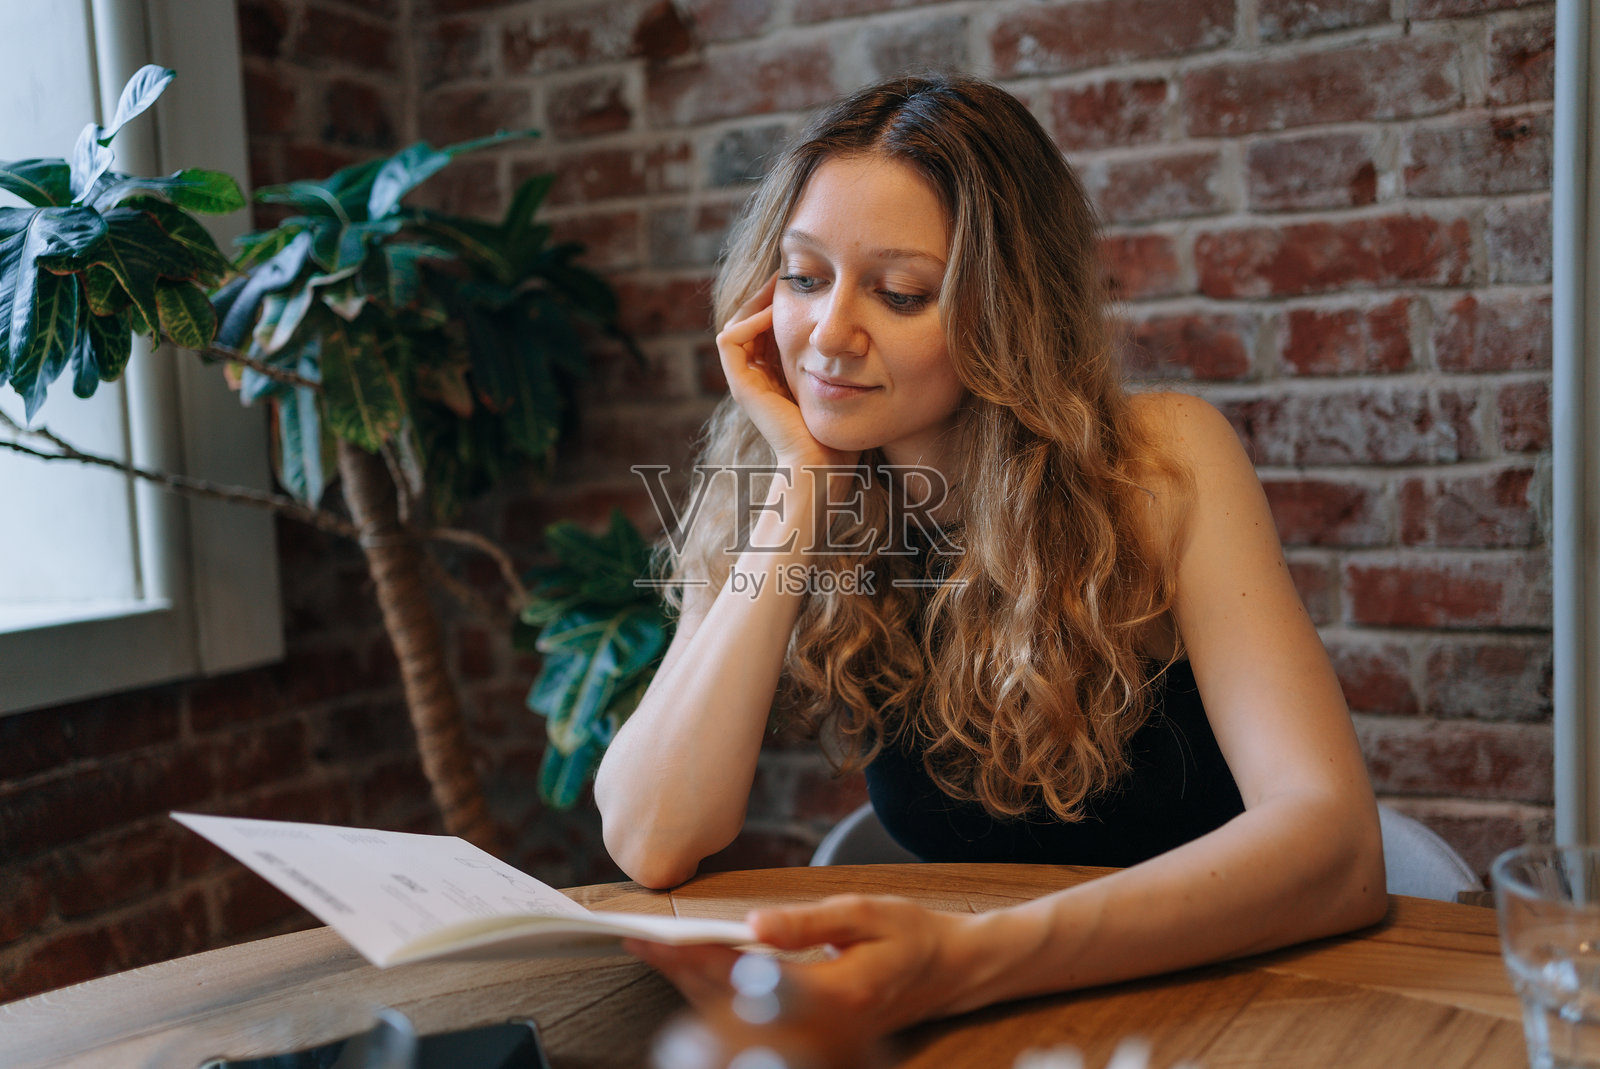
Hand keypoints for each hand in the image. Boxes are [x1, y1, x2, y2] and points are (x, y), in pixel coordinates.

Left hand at [625, 894, 976, 1039]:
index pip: (747, 978)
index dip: (698, 957)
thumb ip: (808, 923)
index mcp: (832, 992)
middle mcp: (819, 1023)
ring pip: (737, 1015)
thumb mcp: (865, 913)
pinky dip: (718, 993)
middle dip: (680, 971)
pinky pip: (753, 1016)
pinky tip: (696, 973)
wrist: (952, 971)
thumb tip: (753, 926)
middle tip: (637, 942)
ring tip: (655, 954)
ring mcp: (815, 1034)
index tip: (659, 939)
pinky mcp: (812, 1029)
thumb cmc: (912, 935)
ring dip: (692, 985)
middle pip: (731, 1003)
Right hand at [718, 276, 856, 471]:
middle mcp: (757, 376)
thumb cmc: (840, 428)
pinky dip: (749, 320)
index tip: (806, 282)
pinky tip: (776, 312)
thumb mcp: (841, 382)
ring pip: (737, 324)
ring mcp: (745, 381)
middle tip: (789, 274)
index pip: (769, 327)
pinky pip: (730, 339)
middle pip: (751, 322)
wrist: (825, 461)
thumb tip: (858, 327)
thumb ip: (840, 358)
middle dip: (767, 296)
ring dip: (756, 302)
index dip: (781, 302)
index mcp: (777, 376)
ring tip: (782, 285)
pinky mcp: (740, 385)